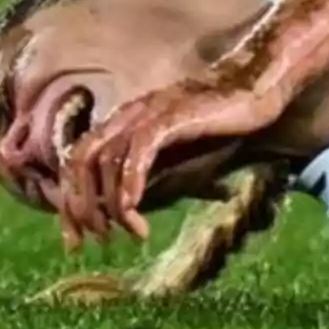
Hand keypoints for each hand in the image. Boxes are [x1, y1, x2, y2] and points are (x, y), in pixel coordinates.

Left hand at [58, 70, 285, 248]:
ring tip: (126, 231)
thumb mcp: (181, 150)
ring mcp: (148, 113)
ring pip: (104, 159)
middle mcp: (129, 114)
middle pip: (80, 161)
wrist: (257, 87)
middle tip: (95, 240)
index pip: (78, 160)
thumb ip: (156, 169)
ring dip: (109, 202)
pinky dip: (130, 182)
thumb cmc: (224, 120)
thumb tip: (136, 205)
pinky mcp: (171, 116)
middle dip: (80, 206)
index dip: (71, 200)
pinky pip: (138, 152)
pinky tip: (135, 207)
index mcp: (125, 121)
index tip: (78, 237)